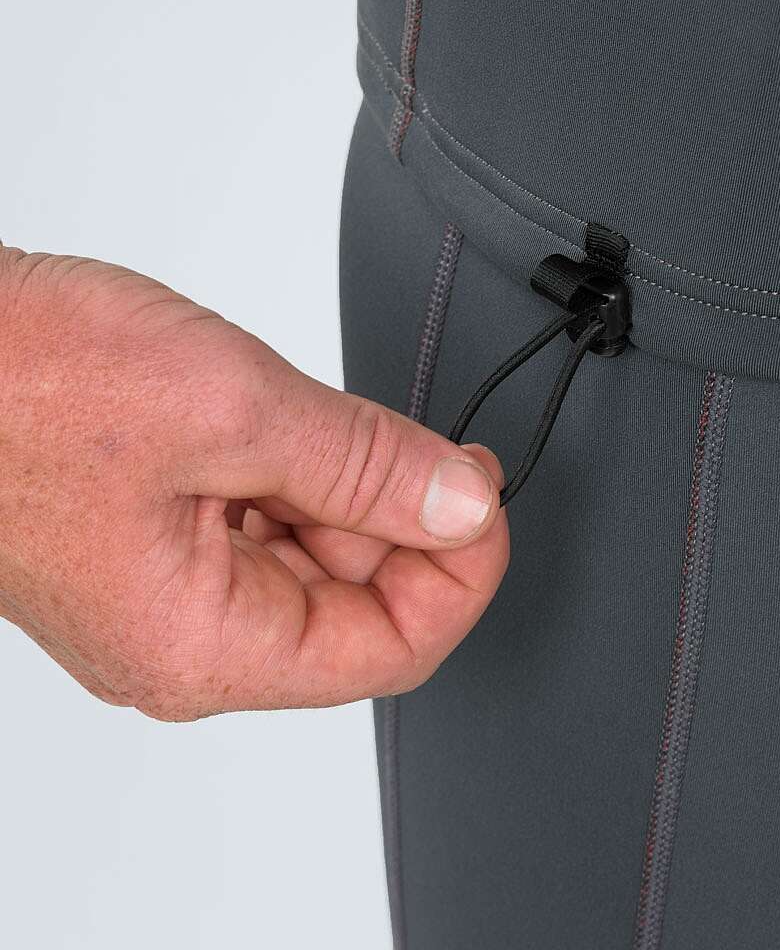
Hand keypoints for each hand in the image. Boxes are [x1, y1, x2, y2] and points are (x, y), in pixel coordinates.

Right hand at [0, 248, 508, 719]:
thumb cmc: (19, 377)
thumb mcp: (232, 409)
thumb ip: (365, 465)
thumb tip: (461, 504)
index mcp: (204, 645)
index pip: (391, 650)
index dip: (463, 576)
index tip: (485, 499)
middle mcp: (187, 641)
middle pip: (360, 610)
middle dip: (412, 526)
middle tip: (437, 450)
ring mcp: (172, 596)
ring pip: (318, 567)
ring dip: (357, 498)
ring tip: (335, 423)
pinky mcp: (162, 547)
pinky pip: (270, 535)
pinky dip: (306, 484)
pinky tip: (295, 433)